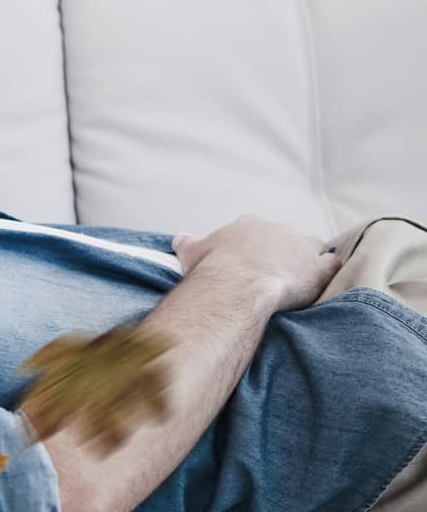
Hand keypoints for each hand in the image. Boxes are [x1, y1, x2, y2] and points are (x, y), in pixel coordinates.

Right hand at [171, 214, 339, 311]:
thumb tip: (180, 238)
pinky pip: (331, 262)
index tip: (252, 259)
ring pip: (313, 245)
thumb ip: (187, 242)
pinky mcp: (318, 268)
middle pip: (286, 235)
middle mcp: (277, 229)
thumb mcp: (191, 252)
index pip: (257, 229)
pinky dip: (329, 268)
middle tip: (275, 270)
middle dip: (283, 250)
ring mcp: (301, 247)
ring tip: (302, 274)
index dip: (256, 244)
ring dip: (309, 257)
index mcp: (249, 224)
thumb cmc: (212, 269)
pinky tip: (324, 278)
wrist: (237, 287)